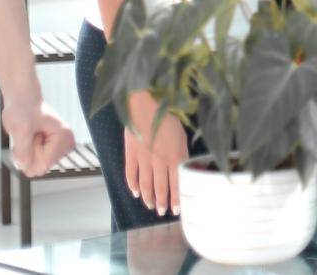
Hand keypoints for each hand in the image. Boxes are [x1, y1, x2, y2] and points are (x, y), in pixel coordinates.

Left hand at [0, 97, 74, 177]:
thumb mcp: (20, 129)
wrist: (23, 100)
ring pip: (38, 164)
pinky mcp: (54, 148)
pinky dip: (29, 150)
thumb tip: (26, 168)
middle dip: (30, 153)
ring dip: (29, 151)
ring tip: (30, 134)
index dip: (29, 155)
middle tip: (29, 134)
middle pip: (41, 166)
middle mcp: (67, 143)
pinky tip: (32, 136)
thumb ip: (23, 151)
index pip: (43, 165)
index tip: (30, 136)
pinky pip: (37, 161)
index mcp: (64, 138)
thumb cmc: (23, 108)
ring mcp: (61, 146)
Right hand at [125, 91, 188, 216]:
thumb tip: (185, 169)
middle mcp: (159, 162)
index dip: (176, 199)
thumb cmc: (167, 118)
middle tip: (163, 212)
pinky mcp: (130, 154)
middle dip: (162, 202)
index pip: (176, 184)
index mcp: (174, 157)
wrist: (146, 105)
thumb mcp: (182, 136)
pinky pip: (131, 174)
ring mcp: (143, 159)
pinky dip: (132, 186)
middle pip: (160, 188)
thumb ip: (183, 154)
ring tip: (151, 206)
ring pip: (145, 185)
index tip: (176, 210)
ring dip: (148, 198)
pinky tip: (135, 193)